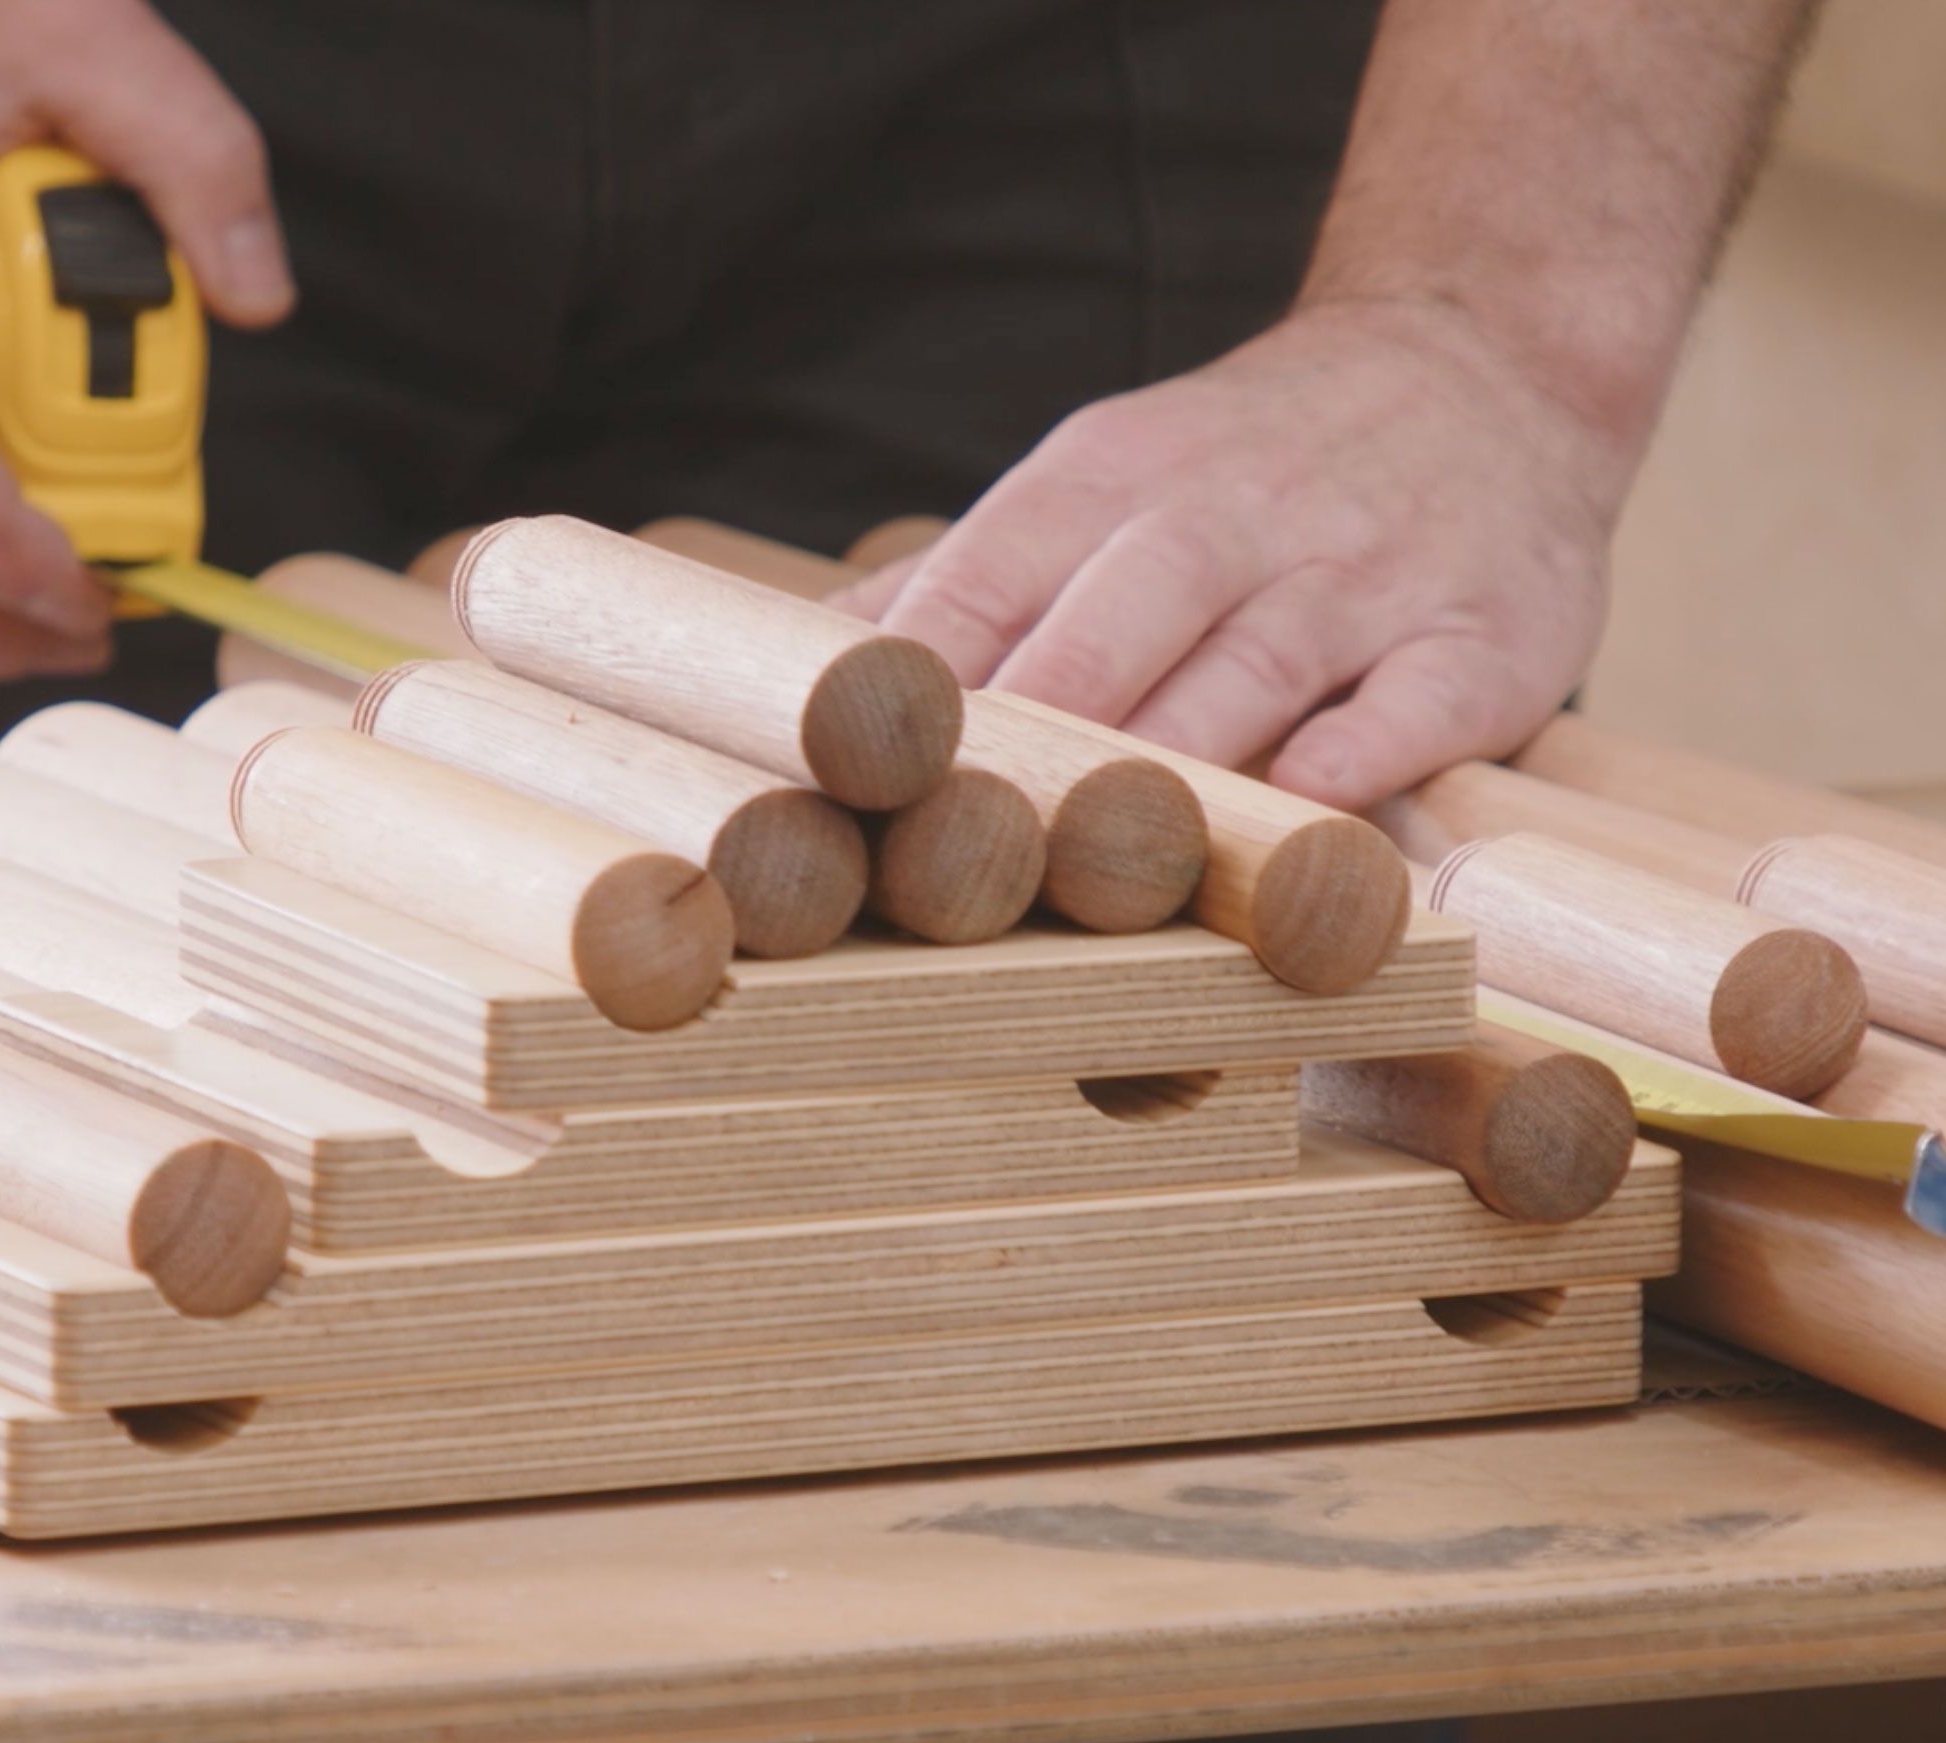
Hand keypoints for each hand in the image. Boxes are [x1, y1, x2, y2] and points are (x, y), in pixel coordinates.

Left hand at [839, 298, 1640, 808]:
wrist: (1486, 360)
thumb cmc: (1241, 469)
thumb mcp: (1094, 483)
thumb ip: (959, 581)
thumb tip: (784, 668)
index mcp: (1108, 477)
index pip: (990, 574)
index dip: (920, 678)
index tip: (851, 770)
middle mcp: (1232, 510)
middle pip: (1114, 618)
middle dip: (1038, 723)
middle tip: (962, 839)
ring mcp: (1364, 569)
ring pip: (1255, 665)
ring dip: (1178, 756)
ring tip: (1103, 854)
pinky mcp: (1487, 628)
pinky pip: (1421, 696)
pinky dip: (1366, 750)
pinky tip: (1307, 805)